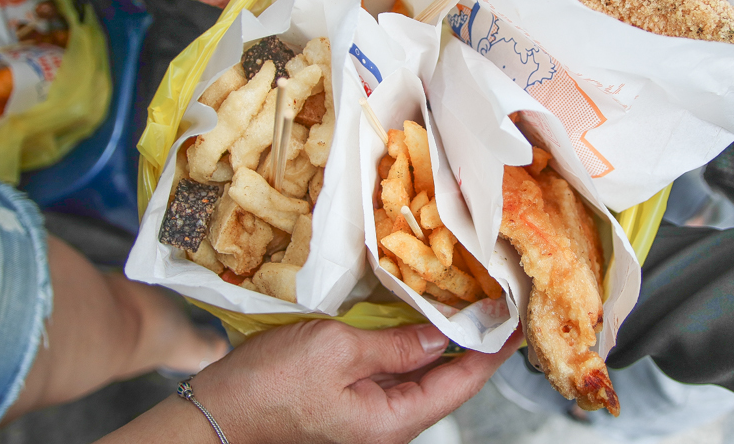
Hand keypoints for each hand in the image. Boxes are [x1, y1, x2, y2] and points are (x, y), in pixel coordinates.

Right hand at [190, 320, 522, 443]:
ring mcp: (368, 417)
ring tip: (466, 309)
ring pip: (420, 378)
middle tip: (495, 307)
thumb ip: (394, 346)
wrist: (217, 413)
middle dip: (472, 347)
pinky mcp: (350, 404)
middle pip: (444, 384)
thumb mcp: (336, 352)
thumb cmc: (269, 387)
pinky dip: (410, 349)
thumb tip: (438, 340)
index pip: (458, 386)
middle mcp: (386, 426)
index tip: (515, 325)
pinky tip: (417, 324)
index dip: (490, 354)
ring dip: (442, 345)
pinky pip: (392, 376)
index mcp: (390, 423)